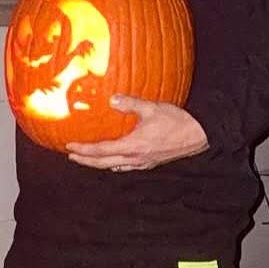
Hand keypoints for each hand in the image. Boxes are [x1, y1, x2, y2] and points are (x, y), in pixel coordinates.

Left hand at [65, 95, 207, 171]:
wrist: (199, 135)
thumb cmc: (177, 121)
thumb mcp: (152, 108)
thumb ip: (130, 103)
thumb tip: (112, 99)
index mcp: (132, 146)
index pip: (100, 151)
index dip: (83, 150)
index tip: (69, 148)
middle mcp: (134, 159)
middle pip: (103, 164)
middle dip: (85, 161)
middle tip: (71, 157)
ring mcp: (142, 163)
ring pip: (113, 167)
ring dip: (98, 164)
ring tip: (87, 160)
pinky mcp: (150, 163)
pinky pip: (126, 168)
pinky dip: (114, 165)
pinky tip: (112, 163)